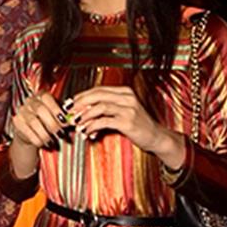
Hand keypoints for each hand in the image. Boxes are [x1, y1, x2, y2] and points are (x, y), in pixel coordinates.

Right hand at [10, 91, 68, 149]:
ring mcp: (22, 111)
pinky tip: (44, 144)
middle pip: (40, 109)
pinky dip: (38, 140)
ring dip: (45, 134)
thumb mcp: (57, 117)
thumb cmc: (48, 122)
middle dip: (52, 124)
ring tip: (53, 141)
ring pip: (34, 122)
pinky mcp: (17, 122)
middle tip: (61, 134)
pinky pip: (28, 131)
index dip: (56, 109)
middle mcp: (30, 101)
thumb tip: (73, 120)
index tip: (64, 121)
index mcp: (41, 96)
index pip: (46, 97)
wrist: (32, 132)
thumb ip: (64, 117)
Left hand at [70, 86, 184, 167]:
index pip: (98, 89)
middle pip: (97, 95)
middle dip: (80, 103)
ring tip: (77, 124)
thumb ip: (105, 109)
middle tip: (70, 113)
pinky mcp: (128, 122)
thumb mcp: (123, 112)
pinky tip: (88, 132)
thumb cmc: (138, 125)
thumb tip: (82, 111)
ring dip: (85, 116)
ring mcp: (128, 109)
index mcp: (125, 92)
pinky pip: (104, 121)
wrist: (157, 137)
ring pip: (99, 107)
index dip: (82, 96)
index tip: (71, 104)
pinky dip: (92, 126)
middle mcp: (127, 98)